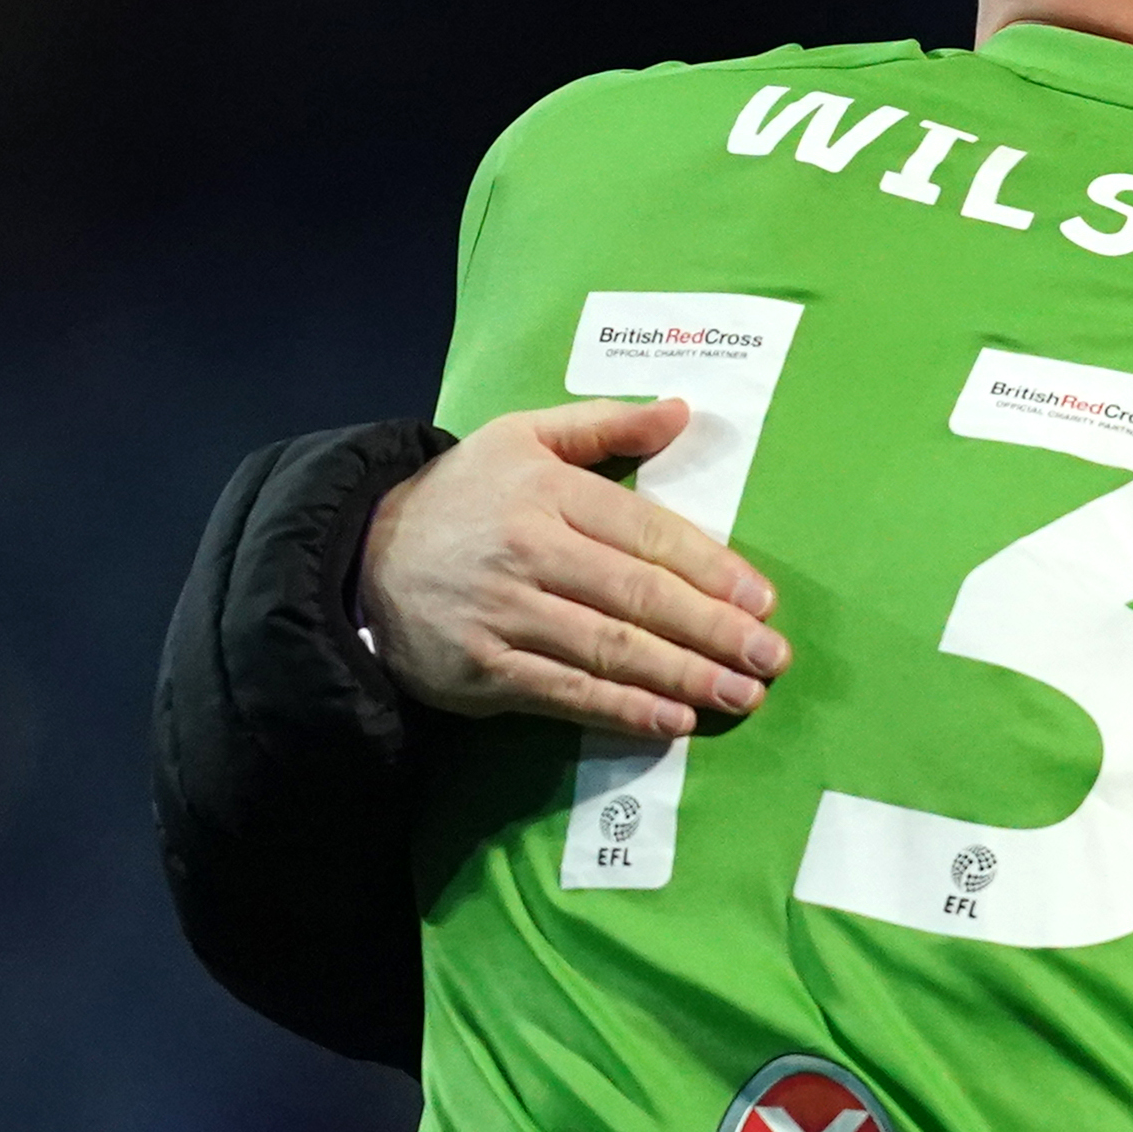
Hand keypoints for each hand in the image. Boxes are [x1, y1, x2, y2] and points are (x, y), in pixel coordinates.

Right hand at [356, 403, 787, 738]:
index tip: (763, 602)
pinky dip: (622, 710)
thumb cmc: (463, 495)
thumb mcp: (522, 437)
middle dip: (713, 631)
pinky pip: (566, 694)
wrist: (361, 556)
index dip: (711, 569)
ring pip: (609, 648)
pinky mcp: (484, 669)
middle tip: (770, 659)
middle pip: (637, 595)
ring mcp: (504, 614)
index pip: (646, 532)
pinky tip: (673, 720)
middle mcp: (528, 550)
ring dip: (683, 676)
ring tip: (740, 694)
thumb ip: (604, 424)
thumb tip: (680, 410)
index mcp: (547, 491)